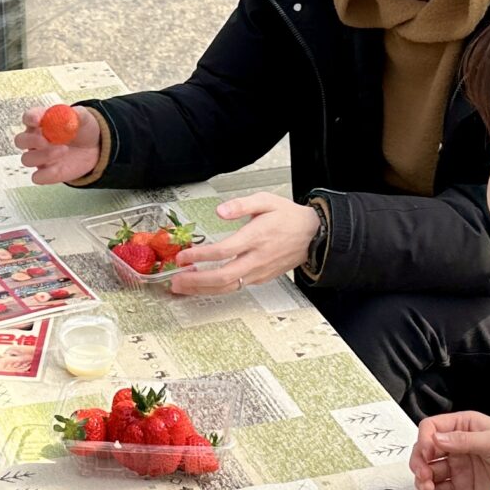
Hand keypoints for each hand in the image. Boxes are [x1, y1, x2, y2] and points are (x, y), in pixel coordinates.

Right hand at [14, 106, 103, 185]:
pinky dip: (47, 174)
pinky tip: (60, 167)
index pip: (28, 118)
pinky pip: (37, 177)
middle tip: (44, 140)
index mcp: (40, 122)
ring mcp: (39, 158)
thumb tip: (67, 115)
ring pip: (27, 160)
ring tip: (64, 150)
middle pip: (20, 140)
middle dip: (31, 140)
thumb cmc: (83, 130)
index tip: (37, 120)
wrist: (94, 149)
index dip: (30, 118)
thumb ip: (77, 114)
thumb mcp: (84, 118)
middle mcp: (35, 140)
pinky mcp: (46, 173)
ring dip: (43, 156)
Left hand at [168, 193, 318, 294]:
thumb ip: (241, 204)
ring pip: (228, 287)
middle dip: (196, 280)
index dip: (200, 256)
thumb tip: (220, 210)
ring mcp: (259, 272)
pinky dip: (215, 288)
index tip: (183, 256)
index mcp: (256, 238)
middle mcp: (257, 258)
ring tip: (182, 286)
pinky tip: (202, 285)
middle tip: (176, 279)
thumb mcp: (266, 201)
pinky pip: (235, 287)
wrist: (314, 236)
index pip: (223, 251)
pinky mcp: (260, 278)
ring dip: (202, 289)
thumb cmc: (289, 218)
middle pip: (222, 276)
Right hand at [411, 411, 489, 489]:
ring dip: (422, 480)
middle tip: (423, 475)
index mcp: (462, 426)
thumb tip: (436, 439)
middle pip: (425, 451)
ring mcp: (456, 467)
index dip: (425, 440)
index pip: (432, 428)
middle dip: (419, 462)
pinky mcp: (459, 486)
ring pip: (428, 471)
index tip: (427, 453)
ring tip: (426, 489)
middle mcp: (455, 446)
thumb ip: (463, 439)